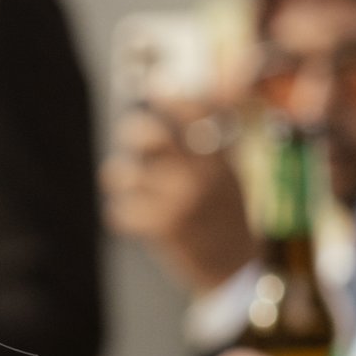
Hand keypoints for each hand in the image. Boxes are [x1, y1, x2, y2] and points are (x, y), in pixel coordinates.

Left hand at [101, 105, 254, 295]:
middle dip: (133, 132)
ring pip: (124, 173)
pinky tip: (135, 220)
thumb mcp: (229, 176)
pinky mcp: (162, 228)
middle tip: (130, 137)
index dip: (171, 96)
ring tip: (126, 184)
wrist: (235, 269)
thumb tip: (178, 113)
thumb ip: (208, 147)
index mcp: (220, 159)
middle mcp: (201, 174)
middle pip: (150, 135)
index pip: (196, 114)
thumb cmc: (225, 219)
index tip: (154, 85)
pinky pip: (119, 210)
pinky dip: (122, 216)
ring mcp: (180, 200)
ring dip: (119, 178)